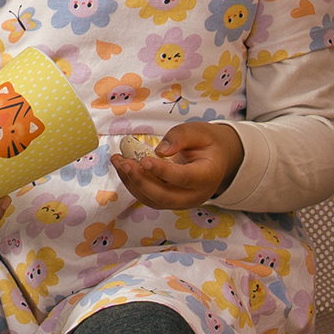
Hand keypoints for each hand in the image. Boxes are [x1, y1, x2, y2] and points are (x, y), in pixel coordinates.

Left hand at [113, 120, 244, 210]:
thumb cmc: (207, 143)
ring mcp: (182, 201)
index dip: (162, 171)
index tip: (143, 160)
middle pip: (165, 196)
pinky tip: (123, 168)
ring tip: (118, 162)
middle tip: (124, 163)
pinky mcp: (170, 201)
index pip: (184, 178)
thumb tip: (160, 151)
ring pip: (153, 200)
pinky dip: (134, 184)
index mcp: (208, 176)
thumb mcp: (199, 131)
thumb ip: (181, 137)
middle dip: (141, 181)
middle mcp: (196, 195)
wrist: (216, 158)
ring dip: (132, 183)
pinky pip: (149, 198)